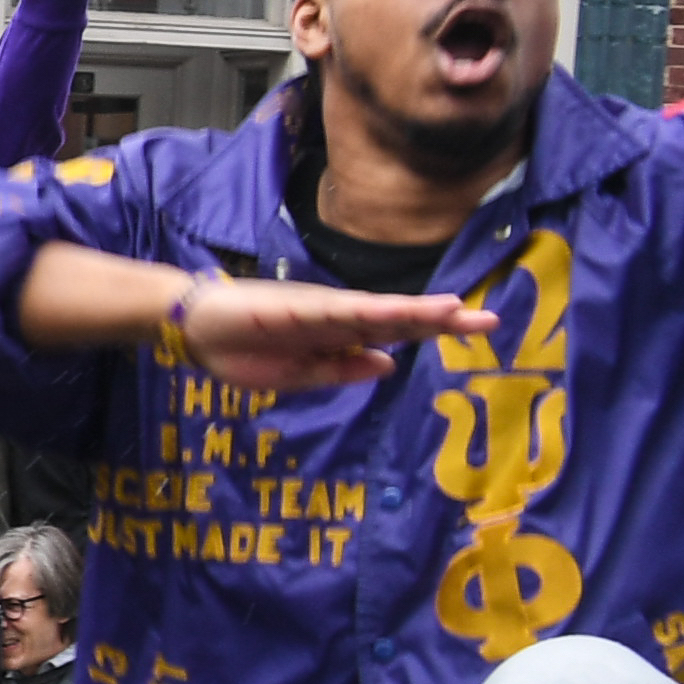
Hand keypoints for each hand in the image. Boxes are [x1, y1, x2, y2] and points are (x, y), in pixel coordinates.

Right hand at [178, 271, 497, 392]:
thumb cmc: (241, 350)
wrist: (193, 327)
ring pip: (378, 311)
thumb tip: (388, 365)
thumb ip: (341, 369)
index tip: (477, 328)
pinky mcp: (298, 308)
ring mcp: (320, 309)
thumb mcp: (298, 376)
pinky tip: (398, 311)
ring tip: (457, 312)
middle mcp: (338, 316)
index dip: (436, 328)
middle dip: (442, 319)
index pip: (396, 330)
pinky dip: (371, 312)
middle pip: (398, 317)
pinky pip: (341, 311)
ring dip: (416, 312)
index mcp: (339, 333)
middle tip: (490, 321)